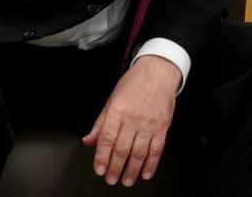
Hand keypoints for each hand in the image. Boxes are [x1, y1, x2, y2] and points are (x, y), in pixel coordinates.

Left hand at [81, 55, 180, 186]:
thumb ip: (100, 123)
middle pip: (122, 149)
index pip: (106, 139)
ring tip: (126, 180)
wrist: (158, 71)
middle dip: (115, 168)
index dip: (101, 158)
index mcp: (117, 111)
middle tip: (111, 179)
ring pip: (139, 153)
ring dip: (132, 170)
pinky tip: (146, 173)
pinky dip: (152, 164)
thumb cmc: (134, 84)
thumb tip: (88, 140)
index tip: (99, 170)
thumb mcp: (112, 100)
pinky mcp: (163, 126)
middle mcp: (133, 119)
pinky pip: (157, 149)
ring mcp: (149, 123)